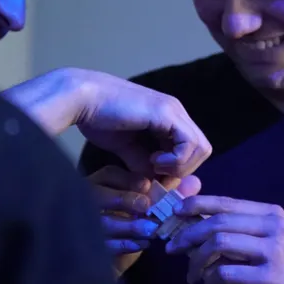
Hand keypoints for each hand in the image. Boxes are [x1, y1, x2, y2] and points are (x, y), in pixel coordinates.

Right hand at [2, 67, 211, 176]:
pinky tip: (154, 159)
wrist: (82, 99)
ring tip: (154, 165)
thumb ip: (143, 164)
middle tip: (157, 174)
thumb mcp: (127, 148)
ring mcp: (174, 111)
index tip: (156, 178)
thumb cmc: (99, 120)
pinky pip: (190, 143)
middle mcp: (176, 113)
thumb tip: (154, 184)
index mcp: (169, 119)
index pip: (191, 151)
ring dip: (180, 166)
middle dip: (182, 171)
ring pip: (201, 148)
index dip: (178, 171)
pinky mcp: (167, 113)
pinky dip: (176, 159)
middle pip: (201, 151)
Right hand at [89, 166, 201, 273]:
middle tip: (147, 207)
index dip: (129, 180)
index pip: (110, 174)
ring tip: (151, 230)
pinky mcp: (89, 247)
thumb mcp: (152, 205)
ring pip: (101, 223)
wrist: (114, 256)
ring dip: (128, 226)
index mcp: (102, 184)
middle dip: (124, 200)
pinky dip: (124, 245)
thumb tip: (195, 181)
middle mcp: (88, 202)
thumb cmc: (133, 222)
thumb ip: (170, 192)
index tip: (149, 188)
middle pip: (98, 195)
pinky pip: (103, 245)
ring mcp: (85, 225)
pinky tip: (143, 245)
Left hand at [166, 196, 283, 283]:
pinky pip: (225, 274)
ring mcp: (273, 251)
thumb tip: (193, 226)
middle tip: (172, 249)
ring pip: (218, 244)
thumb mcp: (269, 242)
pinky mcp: (268, 278)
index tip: (176, 212)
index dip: (197, 204)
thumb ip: (239, 232)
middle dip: (188, 235)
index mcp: (272, 214)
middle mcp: (273, 227)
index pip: (227, 202)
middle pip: (218, 222)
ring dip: (197, 262)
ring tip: (194, 277)